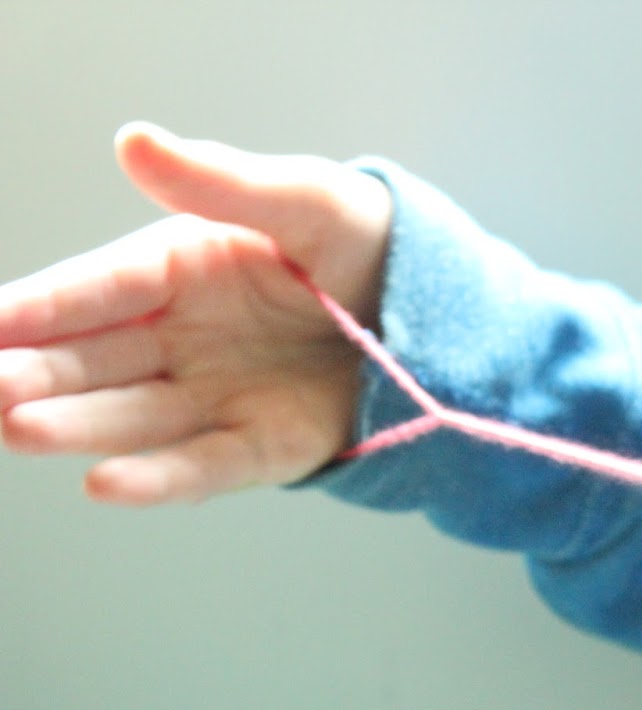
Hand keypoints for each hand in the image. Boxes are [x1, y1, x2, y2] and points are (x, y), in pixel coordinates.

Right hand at [0, 123, 390, 503]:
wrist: (446, 315)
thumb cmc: (371, 246)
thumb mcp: (308, 202)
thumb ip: (224, 182)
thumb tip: (135, 141)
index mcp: (182, 270)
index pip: (96, 288)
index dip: (36, 305)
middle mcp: (185, 338)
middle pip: (95, 360)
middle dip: (35, 373)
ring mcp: (220, 396)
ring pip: (134, 417)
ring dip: (77, 425)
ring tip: (18, 428)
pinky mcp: (266, 446)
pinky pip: (205, 465)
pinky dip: (157, 478)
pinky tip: (104, 483)